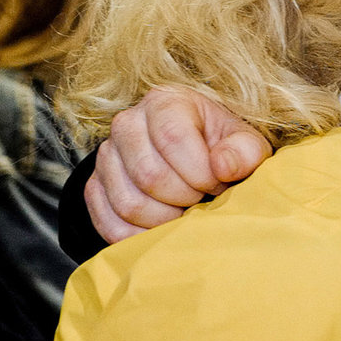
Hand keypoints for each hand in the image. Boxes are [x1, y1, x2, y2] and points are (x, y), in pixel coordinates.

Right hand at [87, 86, 270, 244]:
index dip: (200, 172)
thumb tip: (222, 166)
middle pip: (149, 176)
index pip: (172, 138)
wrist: (193, 154)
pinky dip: (139, 237)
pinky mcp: (96, 188)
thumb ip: (244, 150)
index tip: (219, 184)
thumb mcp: (244, 141)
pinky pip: (110, 224)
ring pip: (128, 204)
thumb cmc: (221, 146)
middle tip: (204, 200)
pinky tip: (163, 230)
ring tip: (186, 212)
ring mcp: (106, 157)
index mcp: (164, 103)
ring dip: (164, 220)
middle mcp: (127, 124)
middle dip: (185, 199)